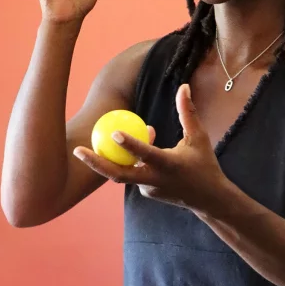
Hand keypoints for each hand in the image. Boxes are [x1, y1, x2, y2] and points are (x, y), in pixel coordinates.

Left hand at [73, 84, 231, 214]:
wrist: (208, 200)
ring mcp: (148, 189)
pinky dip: (129, 160)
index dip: (130, 145)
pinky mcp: (146, 192)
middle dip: (96, 164)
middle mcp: (155, 180)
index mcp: (169, 165)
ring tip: (93, 143)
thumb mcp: (198, 137)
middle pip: (119, 174)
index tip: (113, 133)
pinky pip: (132, 173)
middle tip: (77, 150)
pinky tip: (129, 148)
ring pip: (123, 172)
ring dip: (110, 158)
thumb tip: (183, 85)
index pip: (146, 154)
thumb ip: (188, 112)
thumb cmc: (204, 163)